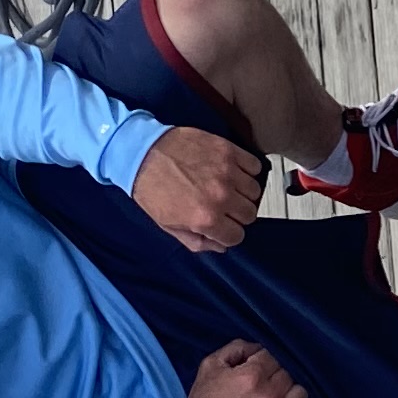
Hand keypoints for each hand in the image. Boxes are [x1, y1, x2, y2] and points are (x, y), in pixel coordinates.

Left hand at [133, 129, 262, 250]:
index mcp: (205, 219)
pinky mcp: (228, 151)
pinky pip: (254, 166)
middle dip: (237, 215)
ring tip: (227, 188)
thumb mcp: (167, 226)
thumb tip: (219, 246)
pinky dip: (248, 171)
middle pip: (249, 214)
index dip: (228, 233)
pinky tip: (232, 172)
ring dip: (243, 193)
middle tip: (223, 207)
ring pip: (255, 191)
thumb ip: (196, 242)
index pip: (237, 236)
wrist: (142, 153)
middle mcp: (220, 196)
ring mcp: (227, 172)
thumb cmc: (151, 188)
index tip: (222, 226)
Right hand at [188, 341, 316, 397]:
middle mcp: (269, 395)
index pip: (271, 356)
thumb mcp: (210, 366)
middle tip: (260, 386)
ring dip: (288, 393)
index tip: (253, 370)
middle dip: (273, 376)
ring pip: (300, 393)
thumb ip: (235, 349)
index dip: (260, 362)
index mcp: (252, 376)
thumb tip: (256, 348)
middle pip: (286, 374)